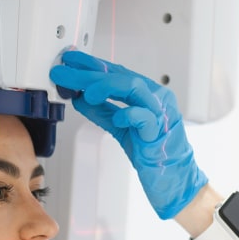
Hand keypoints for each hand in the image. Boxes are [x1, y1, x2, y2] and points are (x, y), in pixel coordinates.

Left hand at [49, 50, 207, 219]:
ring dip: (105, 86)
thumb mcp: (120, 128)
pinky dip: (128, 114)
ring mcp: (159, 112)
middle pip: (120, 76)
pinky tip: (116, 117)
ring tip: (86, 93)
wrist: (173, 178)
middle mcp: (155, 98)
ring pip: (133, 88)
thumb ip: (102, 112)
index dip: (92, 65)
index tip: (70, 60)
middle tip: (65, 72)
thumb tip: (79, 97)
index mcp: (146, 94)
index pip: (117, 72)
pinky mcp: (160, 132)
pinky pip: (144, 117)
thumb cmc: (152, 153)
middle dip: (90, 73)